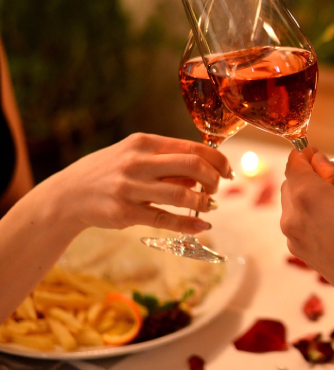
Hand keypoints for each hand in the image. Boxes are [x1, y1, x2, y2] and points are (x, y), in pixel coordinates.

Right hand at [35, 133, 232, 233]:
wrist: (68, 194)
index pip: (192, 148)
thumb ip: (168, 162)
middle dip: (214, 179)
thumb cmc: (110, 173)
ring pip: (181, 193)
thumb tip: (204, 173)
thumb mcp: (135, 157)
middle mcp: (137, 162)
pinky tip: (202, 226)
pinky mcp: (124, 212)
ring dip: (203, 202)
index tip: (228, 171)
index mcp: (144, 143)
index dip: (218, 160)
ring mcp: (130, 187)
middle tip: (217, 189)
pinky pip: (165, 219)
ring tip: (210, 206)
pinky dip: (189, 224)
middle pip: (192, 166)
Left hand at [281, 149, 333, 305]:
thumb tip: (319, 163)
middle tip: (331, 173)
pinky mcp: (300, 253)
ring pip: (292, 206)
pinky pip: (299, 225)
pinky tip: (333, 221)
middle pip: (290, 184)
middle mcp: (292, 216)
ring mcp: (293, 237)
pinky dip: (309, 216)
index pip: (293, 164)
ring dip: (307, 197)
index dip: (304, 154)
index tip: (315, 152)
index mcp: (306, 195)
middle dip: (306, 175)